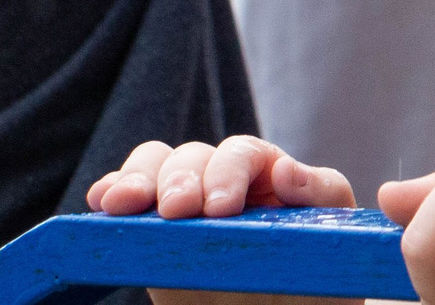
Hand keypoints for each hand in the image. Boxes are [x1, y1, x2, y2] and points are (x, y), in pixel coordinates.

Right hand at [87, 134, 354, 218]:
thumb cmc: (312, 282)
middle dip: (180, 179)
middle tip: (177, 212)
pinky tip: (102, 201)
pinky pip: (129, 200)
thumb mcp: (331, 237)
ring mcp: (185, 208)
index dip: (228, 171)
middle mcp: (223, 181)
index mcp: (269, 174)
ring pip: (156, 167)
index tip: (222, 209)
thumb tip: (285, 168)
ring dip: (139, 179)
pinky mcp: (154, 235)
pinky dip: (113, 191)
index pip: (243, 153)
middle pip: (192, 157)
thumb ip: (321, 196)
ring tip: (124, 203)